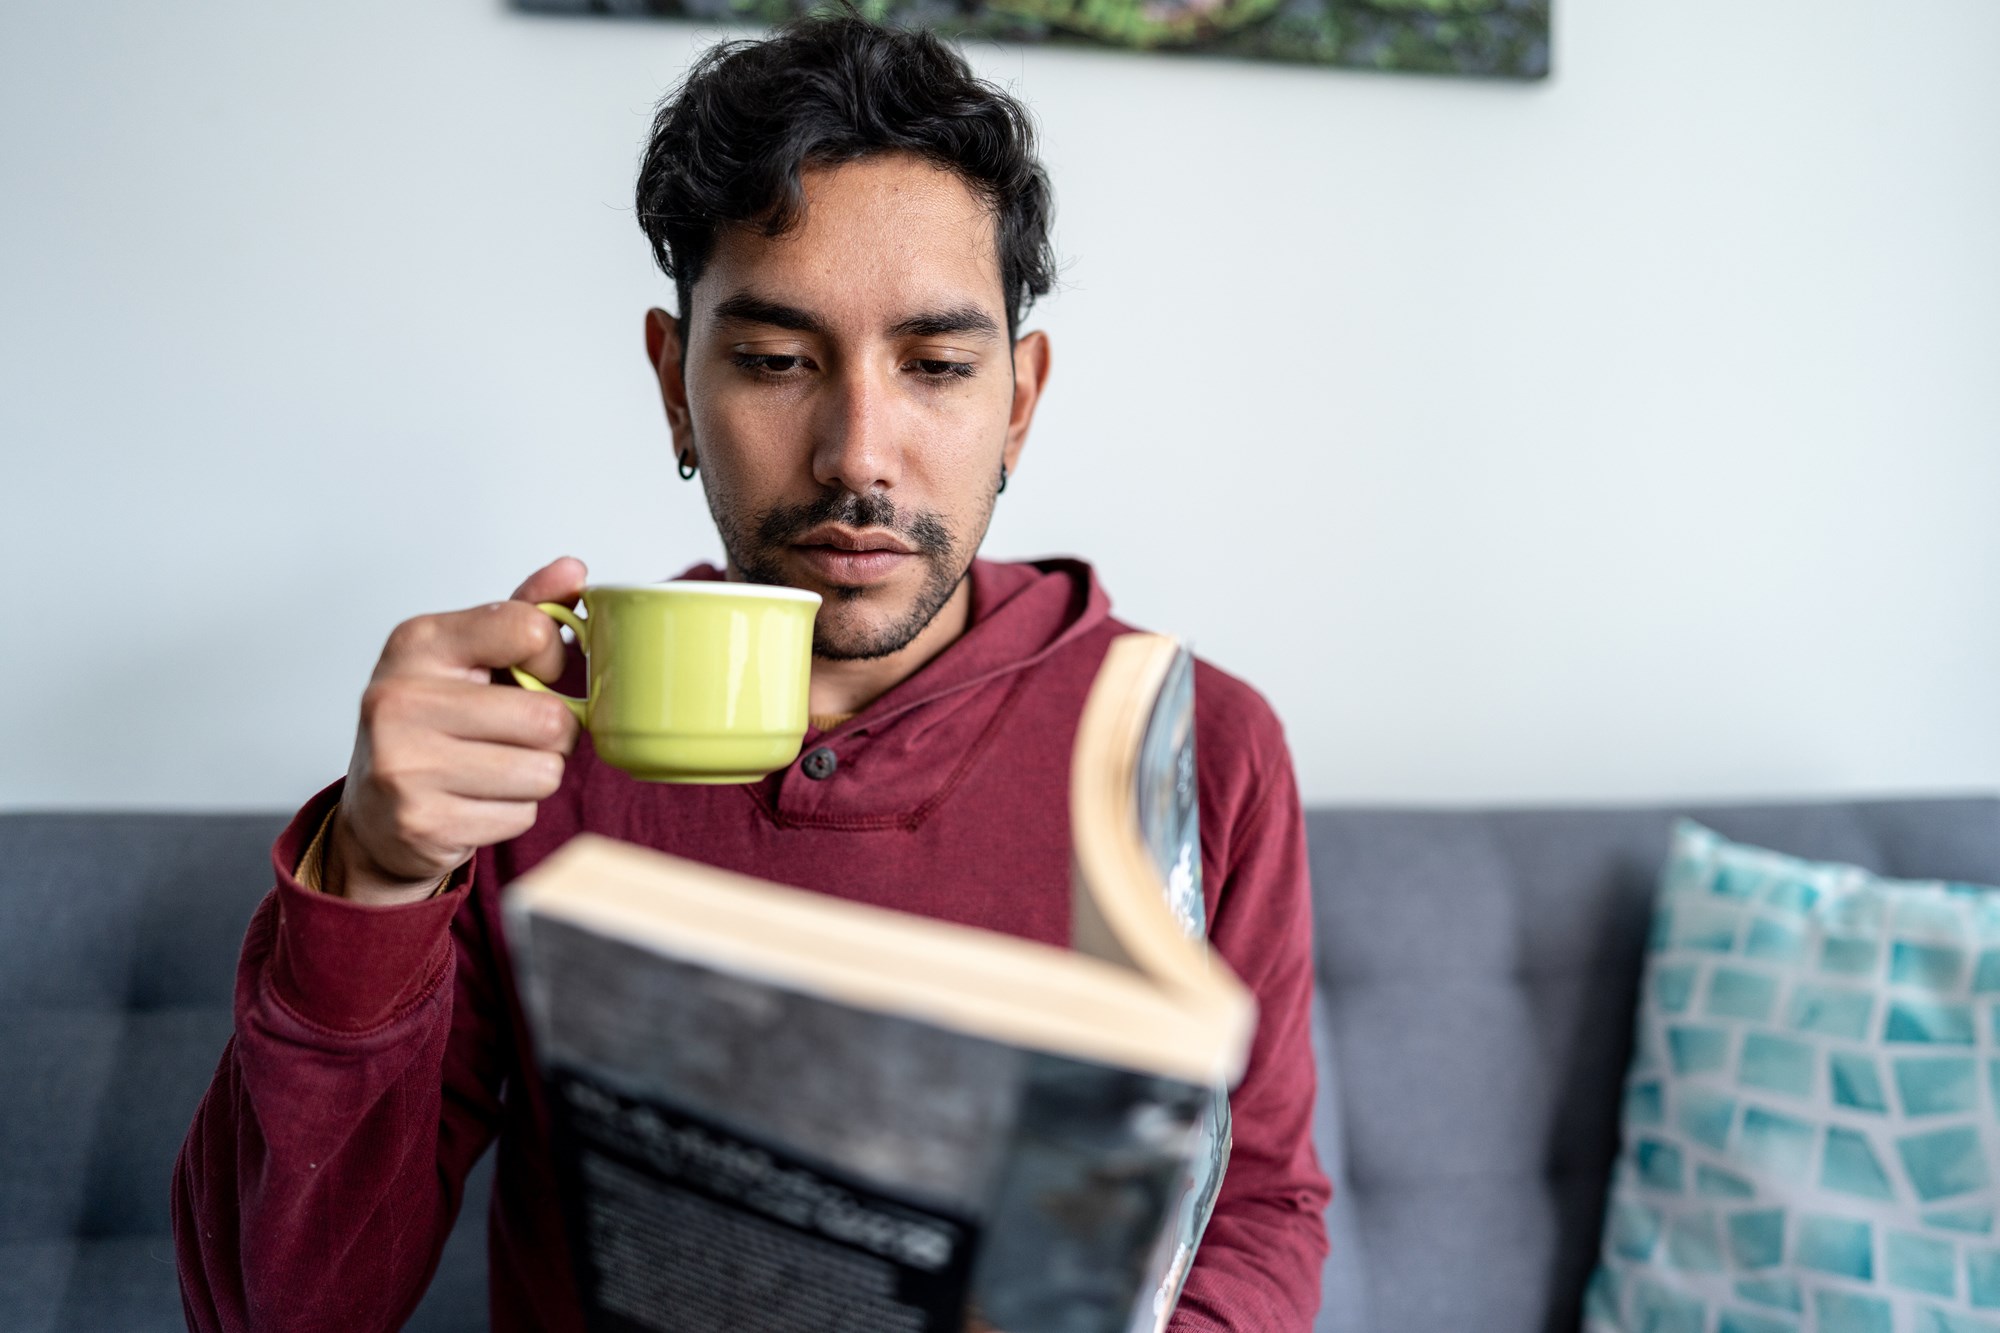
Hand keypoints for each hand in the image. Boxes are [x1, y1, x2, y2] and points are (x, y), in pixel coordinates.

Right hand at [324, 557, 586, 904]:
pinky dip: (513, 812)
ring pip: (543, 772)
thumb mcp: (470, 655)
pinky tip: (475, 800)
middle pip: (548, 717)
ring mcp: (404, 765)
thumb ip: (524, 612)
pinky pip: (521, 815)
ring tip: (494, 768)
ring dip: (536, 775)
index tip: (532, 668)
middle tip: (518, 734)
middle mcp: (400, 699)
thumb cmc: (433, 723)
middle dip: (553, 732)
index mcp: (418, 642)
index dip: (552, 655)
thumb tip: (574, 571)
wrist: (376, 812)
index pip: (529, 629)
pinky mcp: (421, 822)